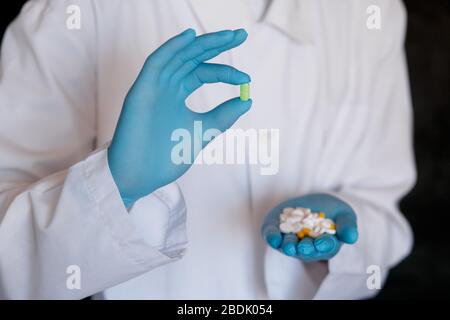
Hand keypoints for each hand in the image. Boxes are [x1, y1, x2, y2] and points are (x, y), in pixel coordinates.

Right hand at [108, 29, 251, 206]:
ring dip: (202, 43)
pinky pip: (156, 63)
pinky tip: (191, 37)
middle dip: (216, 45)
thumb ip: (224, 115)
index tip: (246, 79)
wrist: (142, 177)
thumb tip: (248, 99)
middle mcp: (166, 86)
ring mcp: (153, 86)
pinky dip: (172, 48)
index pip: (204, 72)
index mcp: (178, 94)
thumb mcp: (204, 131)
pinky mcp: (141, 91)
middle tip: (241, 35)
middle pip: (192, 57)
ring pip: (179, 56)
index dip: (226, 72)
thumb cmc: (168, 157)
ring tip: (228, 36)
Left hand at [261, 193, 357, 260]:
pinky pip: (272, 236)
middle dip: (305, 248)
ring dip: (288, 246)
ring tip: (288, 245)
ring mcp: (290, 241)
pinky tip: (273, 237)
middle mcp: (307, 247)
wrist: (314, 203)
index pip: (326, 247)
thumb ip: (348, 226)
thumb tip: (351, 238)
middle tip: (303, 246)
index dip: (324, 245)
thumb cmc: (333, 212)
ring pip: (288, 246)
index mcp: (326, 246)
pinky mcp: (276, 232)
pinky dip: (272, 237)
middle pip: (306, 250)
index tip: (322, 242)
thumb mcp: (345, 215)